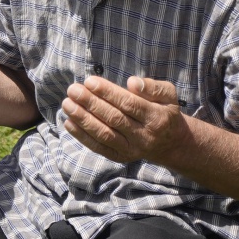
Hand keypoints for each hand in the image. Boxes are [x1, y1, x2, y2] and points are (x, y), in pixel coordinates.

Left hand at [61, 75, 187, 163]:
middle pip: (114, 119)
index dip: (108, 93)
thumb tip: (132, 82)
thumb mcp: (168, 95)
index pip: (129, 104)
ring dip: (83, 119)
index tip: (89, 81)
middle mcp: (143, 136)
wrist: (171, 144)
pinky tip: (69, 122)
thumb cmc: (164, 111)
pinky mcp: (121, 157)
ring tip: (67, 104)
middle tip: (73, 90)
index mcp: (156, 118)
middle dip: (91, 104)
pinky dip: (82, 136)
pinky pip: (99, 148)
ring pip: (104, 135)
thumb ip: (153, 87)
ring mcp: (131, 149)